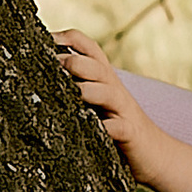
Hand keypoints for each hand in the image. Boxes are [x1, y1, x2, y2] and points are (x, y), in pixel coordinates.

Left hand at [55, 29, 191, 191]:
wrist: (155, 153)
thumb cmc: (116, 124)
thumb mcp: (96, 101)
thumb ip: (76, 85)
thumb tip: (36, 73)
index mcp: (102, 77)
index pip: (87, 46)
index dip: (65, 38)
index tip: (41, 40)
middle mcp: (113, 88)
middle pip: (95, 66)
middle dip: (72, 62)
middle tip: (48, 65)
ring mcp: (122, 110)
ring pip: (107, 92)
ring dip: (89, 90)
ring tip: (74, 92)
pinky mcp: (129, 133)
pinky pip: (119, 128)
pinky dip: (109, 127)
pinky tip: (99, 129)